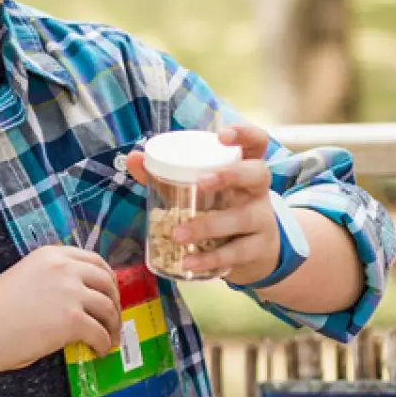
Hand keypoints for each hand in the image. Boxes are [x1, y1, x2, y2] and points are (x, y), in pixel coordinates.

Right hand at [0, 245, 121, 372]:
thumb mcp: (26, 279)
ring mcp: (69, 293)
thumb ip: (53, 281)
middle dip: (115, 300)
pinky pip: (100, 332)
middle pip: (106, 281)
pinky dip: (104, 343)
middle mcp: (64, 268)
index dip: (107, 277)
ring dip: (113, 324)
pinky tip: (99, 350)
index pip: (93, 259)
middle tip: (114, 317)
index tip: (110, 290)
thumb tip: (75, 301)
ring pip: (108, 307)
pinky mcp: (71, 319)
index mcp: (51, 255)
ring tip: (110, 338)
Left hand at [126, 125, 279, 285]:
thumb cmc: (220, 209)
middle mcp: (257, 190)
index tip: (222, 135)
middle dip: (232, 175)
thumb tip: (133, 158)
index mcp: (244, 168)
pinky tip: (188, 262)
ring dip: (208, 225)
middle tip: (203, 181)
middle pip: (258, 174)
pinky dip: (209, 259)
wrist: (255, 252)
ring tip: (178, 234)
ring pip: (243, 217)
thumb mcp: (199, 189)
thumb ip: (165, 173)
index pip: (257, 141)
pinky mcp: (259, 249)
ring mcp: (262, 219)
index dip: (244, 134)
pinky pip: (236, 253)